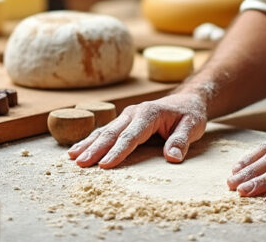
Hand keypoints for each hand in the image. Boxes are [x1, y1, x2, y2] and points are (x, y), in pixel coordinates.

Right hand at [68, 93, 207, 167]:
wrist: (187, 101)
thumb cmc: (189, 115)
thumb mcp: (192, 127)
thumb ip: (181, 141)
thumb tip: (172, 157)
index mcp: (149, 114)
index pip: (131, 136)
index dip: (118, 151)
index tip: (105, 165)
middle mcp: (134, 113)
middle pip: (112, 133)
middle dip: (95, 149)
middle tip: (81, 163)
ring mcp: (126, 116)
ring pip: (104, 131)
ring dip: (88, 144)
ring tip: (72, 157)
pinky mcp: (123, 121)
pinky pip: (105, 132)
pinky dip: (91, 141)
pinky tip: (78, 150)